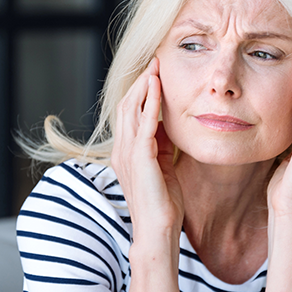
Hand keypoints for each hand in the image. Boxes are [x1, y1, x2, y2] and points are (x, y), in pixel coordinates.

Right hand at [111, 58, 184, 248]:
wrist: (158, 230)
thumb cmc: (163, 204)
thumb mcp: (164, 167)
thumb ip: (163, 147)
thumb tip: (169, 126)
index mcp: (127, 153)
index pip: (130, 114)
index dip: (141, 92)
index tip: (155, 73)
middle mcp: (122, 150)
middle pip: (127, 105)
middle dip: (141, 82)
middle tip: (154, 61)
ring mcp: (128, 153)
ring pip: (132, 109)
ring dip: (145, 85)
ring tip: (156, 66)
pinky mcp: (140, 157)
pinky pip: (144, 122)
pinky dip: (151, 101)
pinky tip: (158, 86)